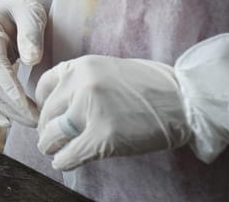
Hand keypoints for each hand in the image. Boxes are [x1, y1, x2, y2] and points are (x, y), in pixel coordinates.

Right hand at [0, 0, 46, 126]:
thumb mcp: (30, 11)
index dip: (9, 87)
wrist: (6, 7)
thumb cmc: (21, 8)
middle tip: (40, 120)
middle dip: (14, 106)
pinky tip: (9, 121)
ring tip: (33, 120)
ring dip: (7, 111)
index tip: (27, 107)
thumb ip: (31, 32)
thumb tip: (31, 59)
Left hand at [35, 55, 192, 170]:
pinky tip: (64, 162)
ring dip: (51, 146)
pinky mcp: (103, 136)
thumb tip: (59, 103)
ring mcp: (90, 110)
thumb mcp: (108, 68)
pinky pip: (69, 154)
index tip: (50, 116)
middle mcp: (81, 84)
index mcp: (81, 66)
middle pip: (46, 113)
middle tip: (52, 138)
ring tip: (56, 151)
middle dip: (47, 129)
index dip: (44, 106)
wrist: (185, 100)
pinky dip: (63, 161)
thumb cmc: (151, 86)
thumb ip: (82, 81)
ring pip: (52, 134)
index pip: (44, 87)